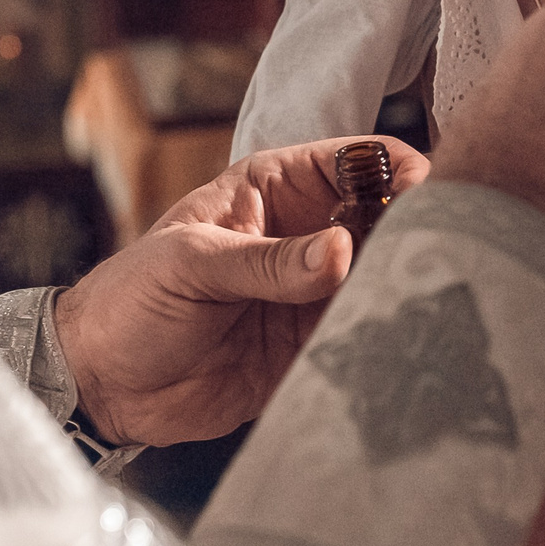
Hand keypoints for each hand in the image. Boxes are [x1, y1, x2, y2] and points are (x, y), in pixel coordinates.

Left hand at [54, 136, 429, 445]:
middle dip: (414, 225)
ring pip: (381, 274)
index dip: (393, 167)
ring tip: (430, 293)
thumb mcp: (192, 265)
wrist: (102, 383)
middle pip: (382, 217)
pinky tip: (407, 334)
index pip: (350, 162)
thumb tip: (342, 251)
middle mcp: (305, 234)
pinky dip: (387, 331)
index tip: (426, 185)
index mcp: (273, 190)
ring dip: (404, 281)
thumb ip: (269, 261)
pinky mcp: (314, 343)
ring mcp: (313, 290)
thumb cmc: (130, 301)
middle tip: (442, 245)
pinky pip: (364, 330)